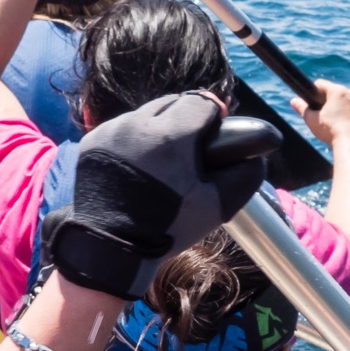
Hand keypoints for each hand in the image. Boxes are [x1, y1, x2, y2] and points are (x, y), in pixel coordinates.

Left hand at [45, 92, 267, 298]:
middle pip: (172, 103)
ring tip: (162, 158)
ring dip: (157, 127)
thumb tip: (257, 156)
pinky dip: (132, 139)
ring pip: (144, 114)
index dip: (214, 117)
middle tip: (189, 149)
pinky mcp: (92, 140)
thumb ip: (244, 175)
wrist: (111, 248)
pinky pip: (121, 127)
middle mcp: (137, 124)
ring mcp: (111, 131)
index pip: (202, 102)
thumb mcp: (217, 206)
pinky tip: (136, 164)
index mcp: (171, 136)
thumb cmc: (168, 228)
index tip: (214, 135)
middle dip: (185, 119)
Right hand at [293, 79, 349, 146]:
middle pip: (331, 91)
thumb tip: (293, 101)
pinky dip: (343, 110)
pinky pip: (348, 105)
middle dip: (324, 99)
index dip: (312, 92)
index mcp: (337, 90)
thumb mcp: (311, 118)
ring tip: (328, 118)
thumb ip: (301, 107)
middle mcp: (349, 92)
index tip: (310, 103)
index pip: (320, 84)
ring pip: (341, 98)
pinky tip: (337, 121)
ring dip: (334, 104)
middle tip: (319, 113)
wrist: (349, 142)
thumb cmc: (329, 130)